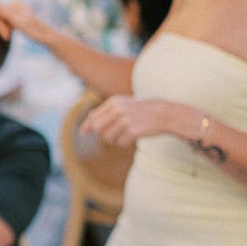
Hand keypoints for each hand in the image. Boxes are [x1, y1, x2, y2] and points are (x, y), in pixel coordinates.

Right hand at [0, 0, 50, 44]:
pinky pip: (2, 22)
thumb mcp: (20, 23)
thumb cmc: (34, 30)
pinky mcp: (14, 17)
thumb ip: (8, 14)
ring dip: (1, 29)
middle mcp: (14, 4)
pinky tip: (9, 34)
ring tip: (8, 37)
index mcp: (15, 4)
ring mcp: (14, 10)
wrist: (46, 36)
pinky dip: (4, 29)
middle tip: (6, 37)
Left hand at [80, 97, 194, 147]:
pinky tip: (131, 137)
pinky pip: (120, 143)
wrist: (164, 113)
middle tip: (110, 134)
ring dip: (113, 140)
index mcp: (113, 102)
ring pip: (107, 138)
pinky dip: (123, 143)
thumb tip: (88, 117)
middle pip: (97, 129)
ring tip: (123, 134)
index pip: (92, 118)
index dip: (86, 127)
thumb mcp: (123, 104)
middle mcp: (118, 110)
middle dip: (101, 134)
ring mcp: (126, 120)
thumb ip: (105, 110)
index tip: (83, 133)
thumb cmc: (140, 110)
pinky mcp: (133, 131)